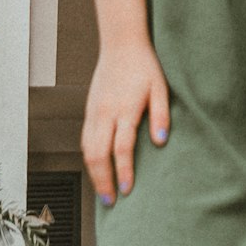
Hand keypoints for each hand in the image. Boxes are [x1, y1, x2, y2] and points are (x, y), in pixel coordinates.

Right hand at [81, 41, 169, 205]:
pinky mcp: (89, 109)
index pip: (121, 147)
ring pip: (87, 149)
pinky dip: (88, 158)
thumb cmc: (143, 65)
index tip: (127, 190)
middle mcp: (105, 112)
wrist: (121, 44)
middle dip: (103, 181)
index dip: (124, 171)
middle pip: (98, 154)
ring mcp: (94, 111)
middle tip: (111, 201)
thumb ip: (160, 114)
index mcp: (125, 108)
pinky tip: (96, 168)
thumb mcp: (160, 87)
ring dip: (93, 173)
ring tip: (103, 191)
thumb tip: (161, 140)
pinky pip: (84, 139)